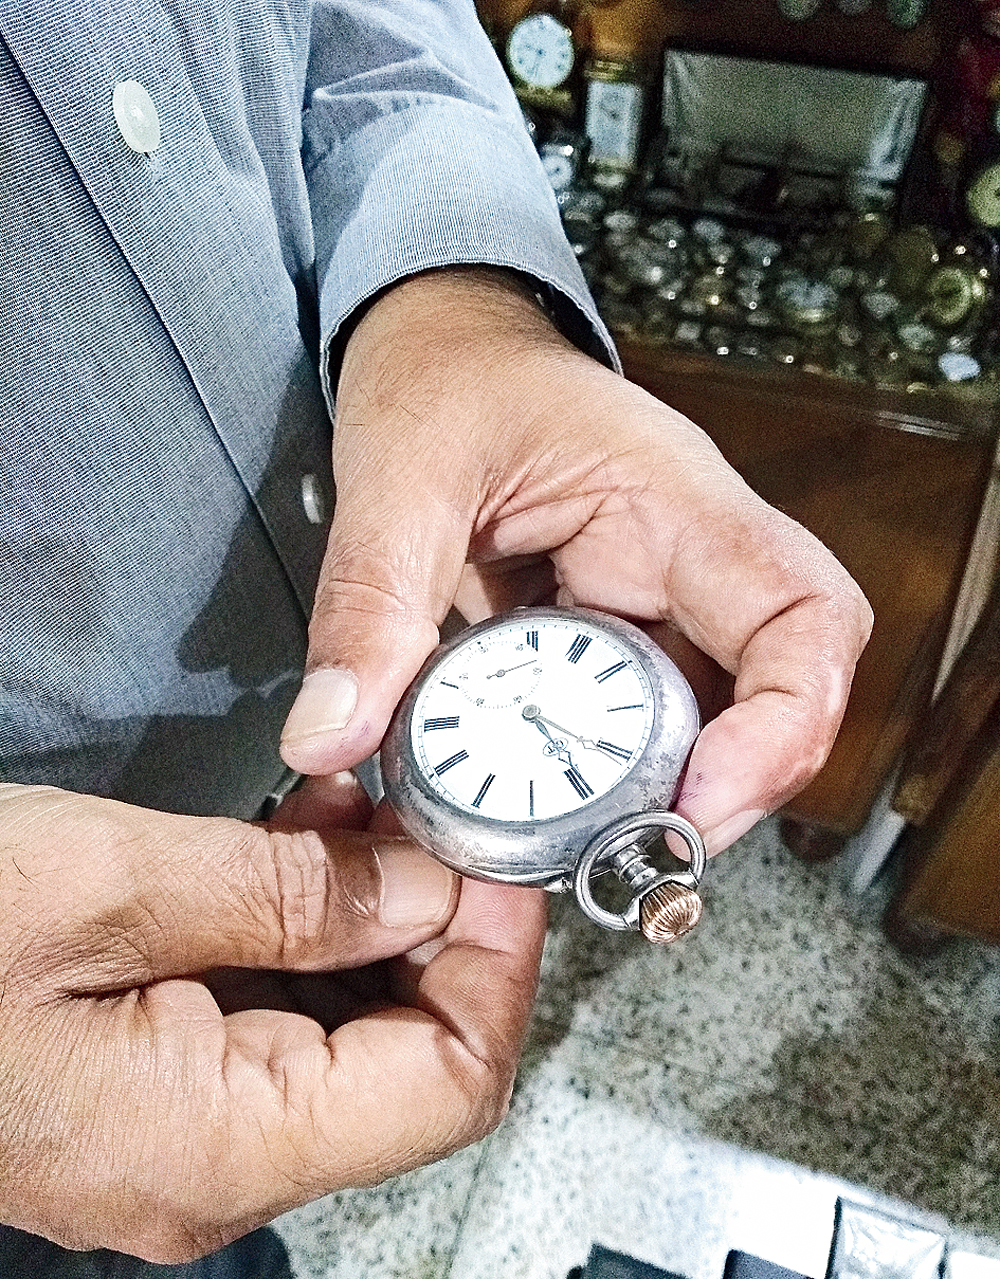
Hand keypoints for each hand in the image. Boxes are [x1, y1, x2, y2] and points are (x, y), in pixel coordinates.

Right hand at [0, 782, 545, 1259]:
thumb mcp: (102, 886)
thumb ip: (286, 895)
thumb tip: (428, 886)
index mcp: (219, 1147)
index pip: (450, 1086)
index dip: (498, 963)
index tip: (498, 854)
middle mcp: (215, 1168)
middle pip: (407, 1063)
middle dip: (440, 925)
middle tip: (433, 807)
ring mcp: (182, 1134)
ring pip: (344, 1033)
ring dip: (372, 915)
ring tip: (365, 805)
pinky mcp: (150, 1087)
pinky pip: (272, 1019)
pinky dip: (305, 931)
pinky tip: (297, 846)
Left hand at [280, 267, 872, 856]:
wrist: (440, 352)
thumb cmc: (447, 378)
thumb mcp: (400, 477)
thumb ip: (371, 604)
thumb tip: (330, 736)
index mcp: (674, 501)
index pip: (804, 614)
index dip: (785, 726)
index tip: (703, 802)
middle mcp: (689, 561)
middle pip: (778, 693)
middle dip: (725, 790)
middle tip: (635, 860)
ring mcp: (658, 604)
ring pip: (710, 724)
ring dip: (661, 799)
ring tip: (581, 856)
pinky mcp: (614, 639)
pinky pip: (637, 727)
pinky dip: (602, 783)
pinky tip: (544, 817)